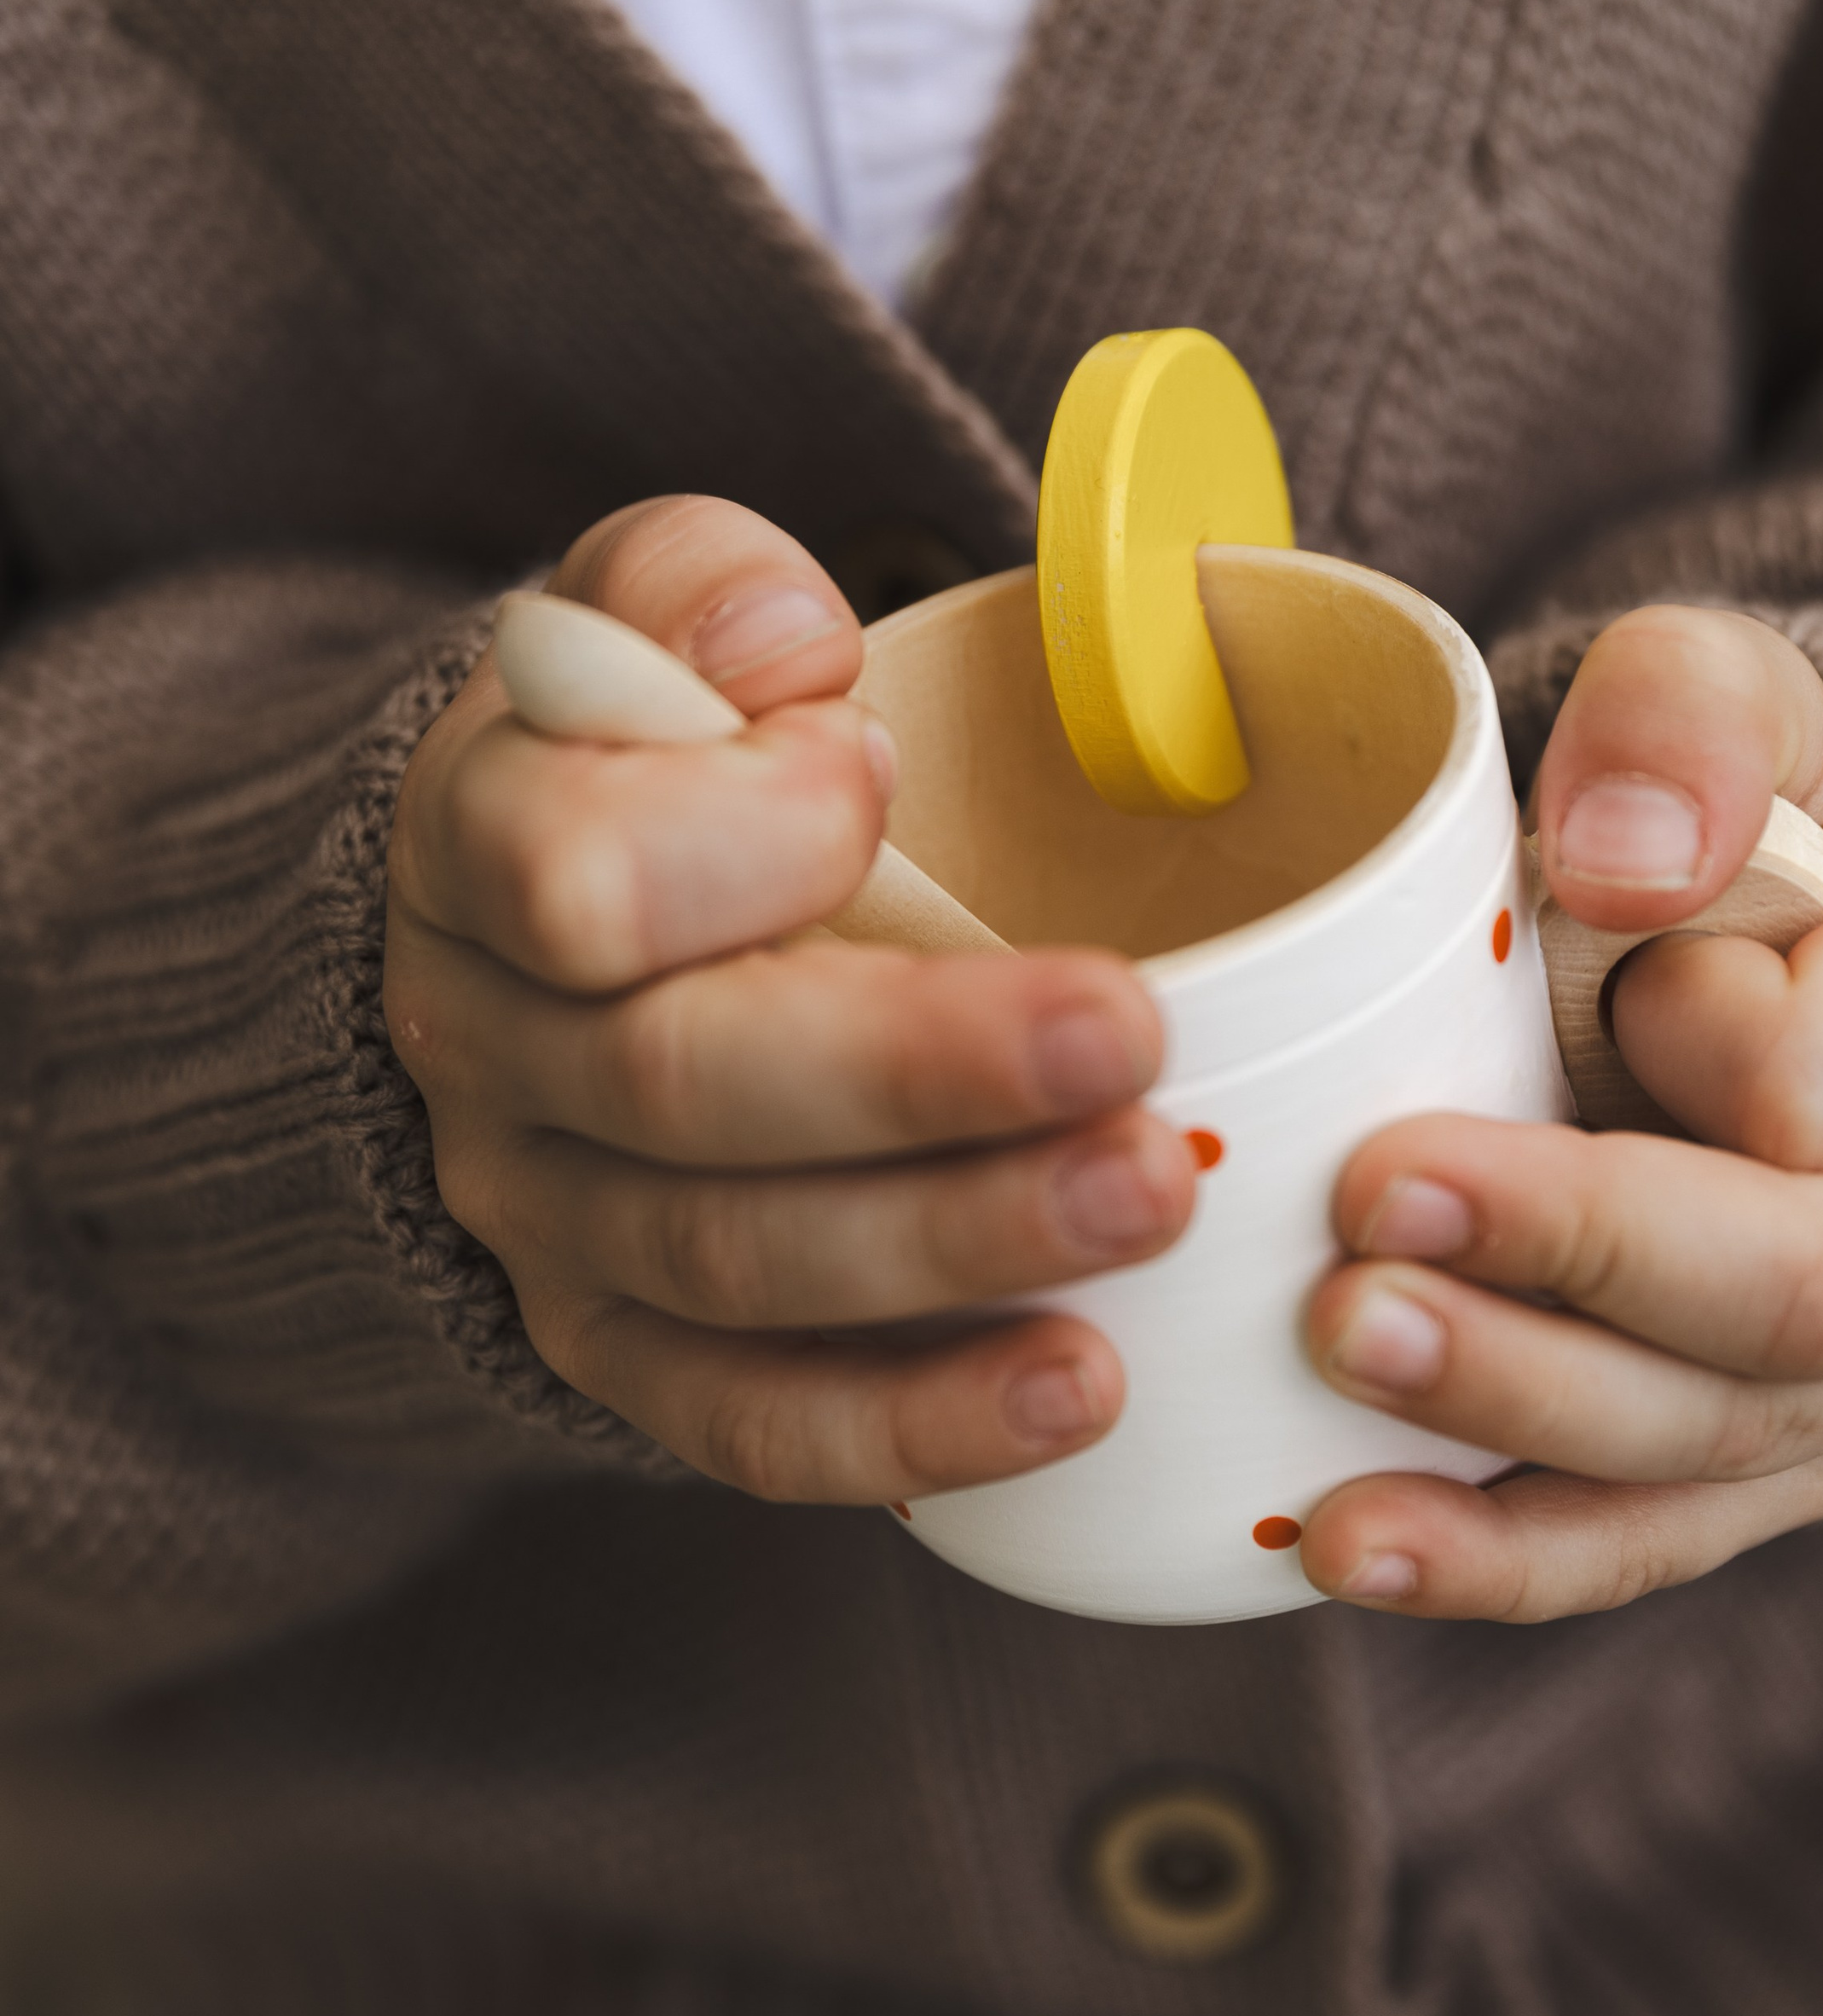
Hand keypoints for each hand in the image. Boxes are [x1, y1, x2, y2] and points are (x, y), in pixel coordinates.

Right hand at [385, 498, 1195, 1499]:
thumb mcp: (647, 609)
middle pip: (683, 1085)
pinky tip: (1074, 1393)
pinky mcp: (621, 1354)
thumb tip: (785, 649)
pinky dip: (907, 1427)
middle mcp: (490, 1052)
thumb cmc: (653, 747)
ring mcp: (548, 1223)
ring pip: (733, 1267)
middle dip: (921, 1073)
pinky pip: (744, 1423)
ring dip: (955, 1248)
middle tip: (1133, 1041)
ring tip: (1151, 1201)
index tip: (877, 768)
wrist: (552, 924)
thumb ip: (700, 587)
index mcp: (478, 848)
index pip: (566, 877)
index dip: (737, 838)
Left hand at [1298, 606, 1822, 1620]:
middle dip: (1563, 1269)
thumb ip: (1693, 717)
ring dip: (1507, 1416)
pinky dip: (1497, 1556)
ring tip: (1330, 1352)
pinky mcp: (1795, 1466)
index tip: (1577, 945)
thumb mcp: (1739, 702)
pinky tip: (1345, 1541)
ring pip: (1716, 1445)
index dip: (1679, 1036)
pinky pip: (1656, 1544)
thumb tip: (1626, 860)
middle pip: (1791, 1301)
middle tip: (1355, 1234)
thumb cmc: (1753, 826)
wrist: (1794, 964)